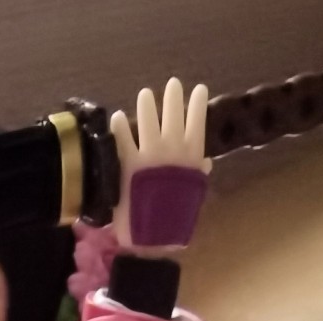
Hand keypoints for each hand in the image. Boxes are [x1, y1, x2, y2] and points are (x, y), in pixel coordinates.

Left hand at [110, 79, 211, 252]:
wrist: (155, 235)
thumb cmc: (177, 217)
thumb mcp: (194, 194)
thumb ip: (197, 174)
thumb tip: (205, 162)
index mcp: (191, 155)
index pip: (197, 121)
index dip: (197, 103)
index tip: (198, 89)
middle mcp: (171, 148)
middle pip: (173, 114)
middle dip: (173, 97)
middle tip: (173, 84)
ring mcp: (149, 153)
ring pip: (148, 120)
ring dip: (147, 105)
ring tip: (145, 94)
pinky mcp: (128, 163)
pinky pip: (123, 139)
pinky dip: (120, 127)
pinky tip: (117, 117)